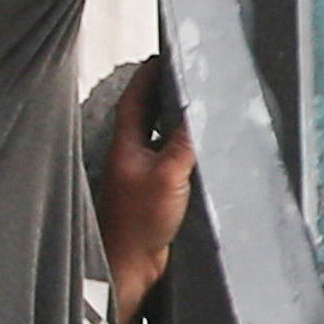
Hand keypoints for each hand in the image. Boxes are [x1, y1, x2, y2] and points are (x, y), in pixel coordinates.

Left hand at [95, 64, 197, 323]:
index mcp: (125, 146)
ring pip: (155, 137)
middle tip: (178, 74)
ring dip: (170, 120)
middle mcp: (128, 157)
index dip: (147, 76)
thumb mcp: (168, 174)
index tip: (160, 57)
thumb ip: (183, 142)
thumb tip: (198, 113)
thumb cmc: (138, 225)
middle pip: (143, 115)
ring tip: (191, 104)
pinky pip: (166, 160)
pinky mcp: (151, 195)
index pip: (135, 99)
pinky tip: (194, 151)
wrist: (131, 266)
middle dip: (160, 93)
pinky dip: (179, 148)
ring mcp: (139, 176)